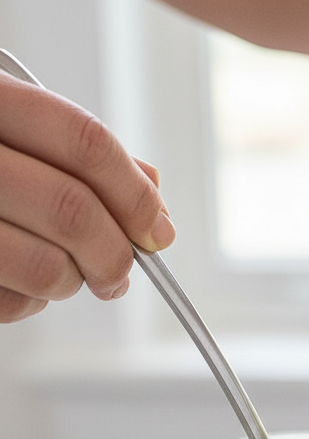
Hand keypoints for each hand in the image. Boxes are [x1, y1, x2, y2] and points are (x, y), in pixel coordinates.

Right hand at [0, 72, 173, 323]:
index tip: (158, 231)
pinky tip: (15, 281)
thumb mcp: (10, 128)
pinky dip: (27, 304)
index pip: (83, 142)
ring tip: (61, 274)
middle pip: (73, 210)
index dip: (135, 195)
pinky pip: (9, 303)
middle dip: (116, 256)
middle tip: (119, 273)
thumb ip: (77, 154)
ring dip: (71, 284)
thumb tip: (153, 188)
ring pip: (45, 268)